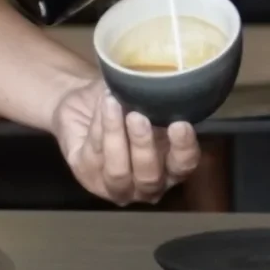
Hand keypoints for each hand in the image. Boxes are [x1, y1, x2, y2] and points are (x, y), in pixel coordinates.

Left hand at [50, 82, 200, 205]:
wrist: (86, 104)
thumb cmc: (126, 103)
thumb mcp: (146, 100)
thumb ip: (159, 101)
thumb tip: (167, 83)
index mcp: (170, 167)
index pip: (183, 165)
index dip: (183, 149)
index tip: (180, 124)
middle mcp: (146, 184)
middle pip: (149, 177)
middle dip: (143, 146)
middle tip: (137, 116)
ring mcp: (115, 186)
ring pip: (118, 171)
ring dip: (116, 135)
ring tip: (113, 103)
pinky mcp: (87, 177)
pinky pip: (94, 156)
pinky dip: (98, 127)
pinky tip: (102, 104)